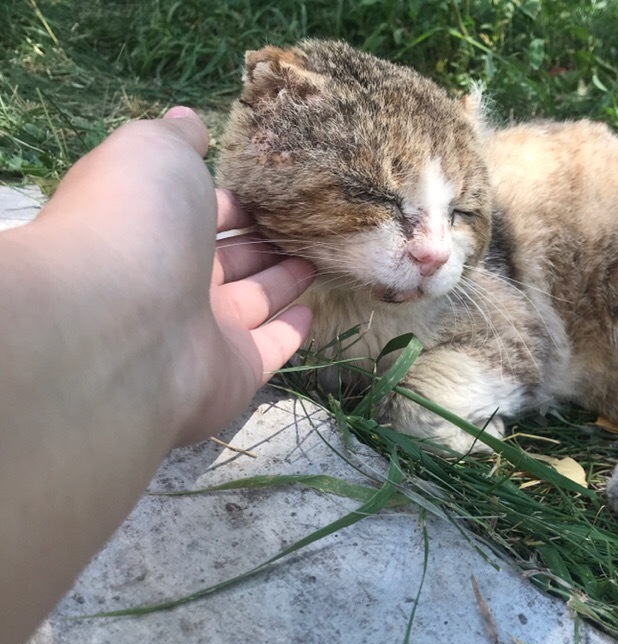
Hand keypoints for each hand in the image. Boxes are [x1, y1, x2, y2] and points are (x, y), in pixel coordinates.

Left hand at [34, 106, 314, 445]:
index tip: (276, 190)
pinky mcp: (233, 372)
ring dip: (284, 279)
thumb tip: (189, 120)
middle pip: (230, 258)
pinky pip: (268, 348)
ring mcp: (203, 331)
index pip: (201, 212)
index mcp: (152, 228)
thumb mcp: (154, 153)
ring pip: (254, 300)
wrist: (120, 323)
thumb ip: (177, 137)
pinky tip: (312, 311)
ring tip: (320, 257)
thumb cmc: (138, 222)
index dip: (235, 200)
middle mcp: (173, 281)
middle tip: (309, 226)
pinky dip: (290, 331)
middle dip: (266, 240)